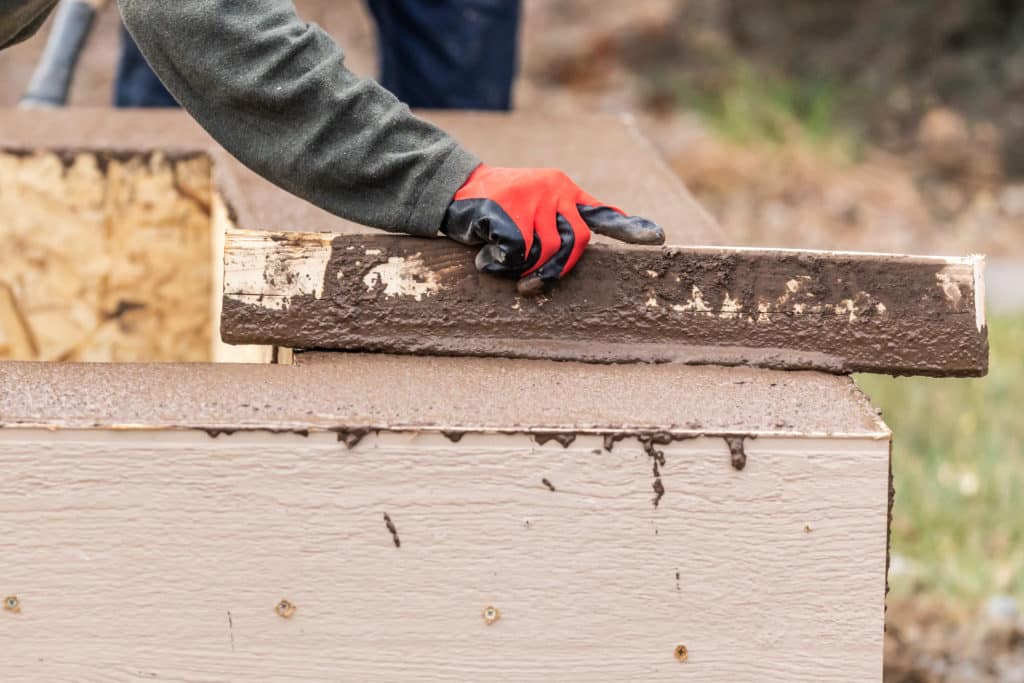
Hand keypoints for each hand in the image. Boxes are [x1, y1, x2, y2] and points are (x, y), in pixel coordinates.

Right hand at [441, 165, 664, 292]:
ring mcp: (533, 197)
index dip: (630, 229)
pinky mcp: (509, 209)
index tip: (658, 239)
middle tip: (529, 286)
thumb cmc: (495, 207)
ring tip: (501, 263)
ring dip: (523, 269)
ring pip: (545, 252)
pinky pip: (517, 253)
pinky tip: (485, 255)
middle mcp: (555, 189)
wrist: (452, 187)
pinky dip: (499, 264)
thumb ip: (557, 223)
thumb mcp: (532, 207)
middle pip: (576, 244)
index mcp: (564, 189)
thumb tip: (572, 253)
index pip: (602, 214)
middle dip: (556, 271)